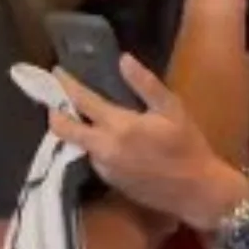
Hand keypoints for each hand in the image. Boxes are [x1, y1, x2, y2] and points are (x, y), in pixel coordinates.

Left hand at [50, 55, 243, 231]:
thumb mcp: (172, 107)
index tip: (57, 72)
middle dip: (55, 111)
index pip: (82, 101)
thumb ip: (145, 83)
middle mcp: (103, 148)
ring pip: (78, 143)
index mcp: (119, 126)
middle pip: (64, 129)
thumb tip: (123, 59)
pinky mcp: (109, 181)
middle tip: (57, 96)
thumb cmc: (186, 143)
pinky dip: (93, 142)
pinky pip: (93, 156)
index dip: (66, 85)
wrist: (193, 189)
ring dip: (77, 127)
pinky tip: (109, 136)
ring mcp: (104, 167)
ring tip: (86, 113)